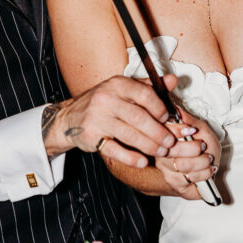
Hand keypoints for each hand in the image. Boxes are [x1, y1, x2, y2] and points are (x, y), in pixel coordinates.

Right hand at [42, 74, 178, 167]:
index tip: (167, 118)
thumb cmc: (103, 102)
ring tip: (161, 151)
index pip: (144, 94)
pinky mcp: (91, 137)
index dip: (160, 108)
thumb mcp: (123, 89)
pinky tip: (142, 162)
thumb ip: (148, 86)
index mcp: (117, 84)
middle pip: (139, 117)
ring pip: (129, 134)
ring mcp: (97, 118)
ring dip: (149, 146)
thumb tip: (172, 80)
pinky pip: (114, 150)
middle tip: (170, 142)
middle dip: (159, 132)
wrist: (70, 117)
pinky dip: (131, 158)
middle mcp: (106, 99)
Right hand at [155, 109, 220, 199]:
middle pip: (173, 150)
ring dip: (202, 162)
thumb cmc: (204, 148)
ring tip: (208, 160)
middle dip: (194, 149)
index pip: (164, 131)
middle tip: (203, 147)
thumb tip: (177, 109)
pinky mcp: (174, 182)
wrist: (207, 169)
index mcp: (166, 136)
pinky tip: (208, 170)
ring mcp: (166, 168)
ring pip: (182, 165)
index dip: (179, 131)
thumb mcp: (202, 129)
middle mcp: (162, 151)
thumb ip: (189, 120)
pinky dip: (203, 174)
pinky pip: (188, 178)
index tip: (192, 132)